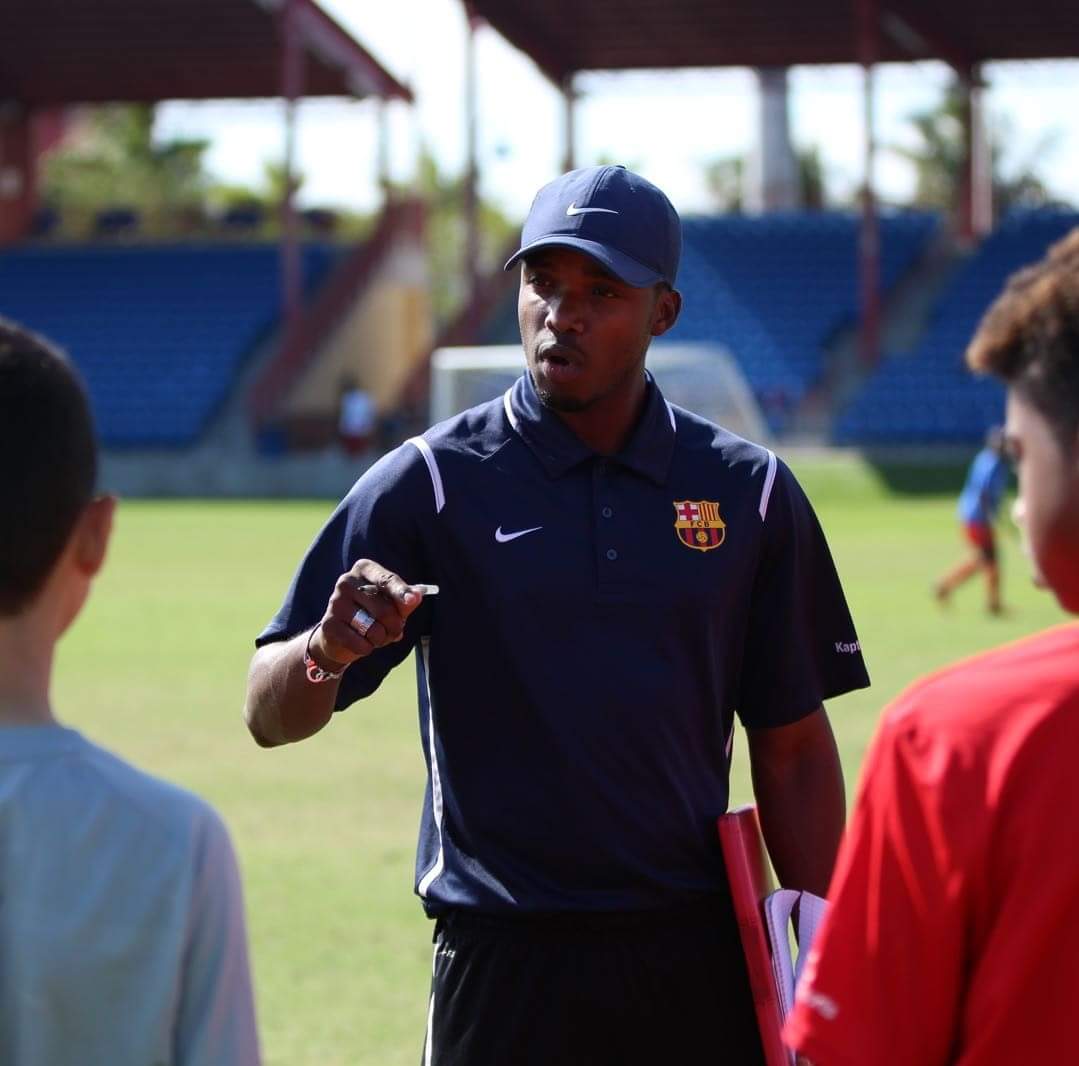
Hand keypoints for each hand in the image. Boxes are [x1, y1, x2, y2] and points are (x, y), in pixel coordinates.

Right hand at [310, 559, 426, 668]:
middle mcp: (347, 581)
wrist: (339, 636)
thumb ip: (405, 601)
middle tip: (393, 630)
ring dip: (381, 639)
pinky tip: (360, 642)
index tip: (413, 600)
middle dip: (395, 626)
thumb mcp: (392, 604)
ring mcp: (335, 602)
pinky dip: (367, 648)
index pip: (387, 580)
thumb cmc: (372, 614)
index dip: (401, 592)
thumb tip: (416, 596)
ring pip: (373, 629)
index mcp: (365, 569)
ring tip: (375, 635)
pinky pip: (360, 644)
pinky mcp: (329, 624)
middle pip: (384, 609)